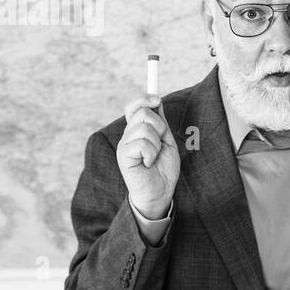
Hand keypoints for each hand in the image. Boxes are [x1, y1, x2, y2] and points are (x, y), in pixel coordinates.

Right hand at [118, 94, 178, 219]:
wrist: (160, 191)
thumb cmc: (163, 168)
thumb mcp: (166, 141)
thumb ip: (161, 123)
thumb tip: (157, 101)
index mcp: (137, 130)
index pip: (134, 106)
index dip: (144, 98)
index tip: (157, 99)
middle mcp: (128, 135)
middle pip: (143, 113)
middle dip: (160, 126)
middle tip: (161, 143)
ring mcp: (124, 144)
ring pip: (144, 129)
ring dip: (157, 144)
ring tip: (154, 157)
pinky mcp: (123, 155)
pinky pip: (142, 144)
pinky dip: (152, 154)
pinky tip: (148, 163)